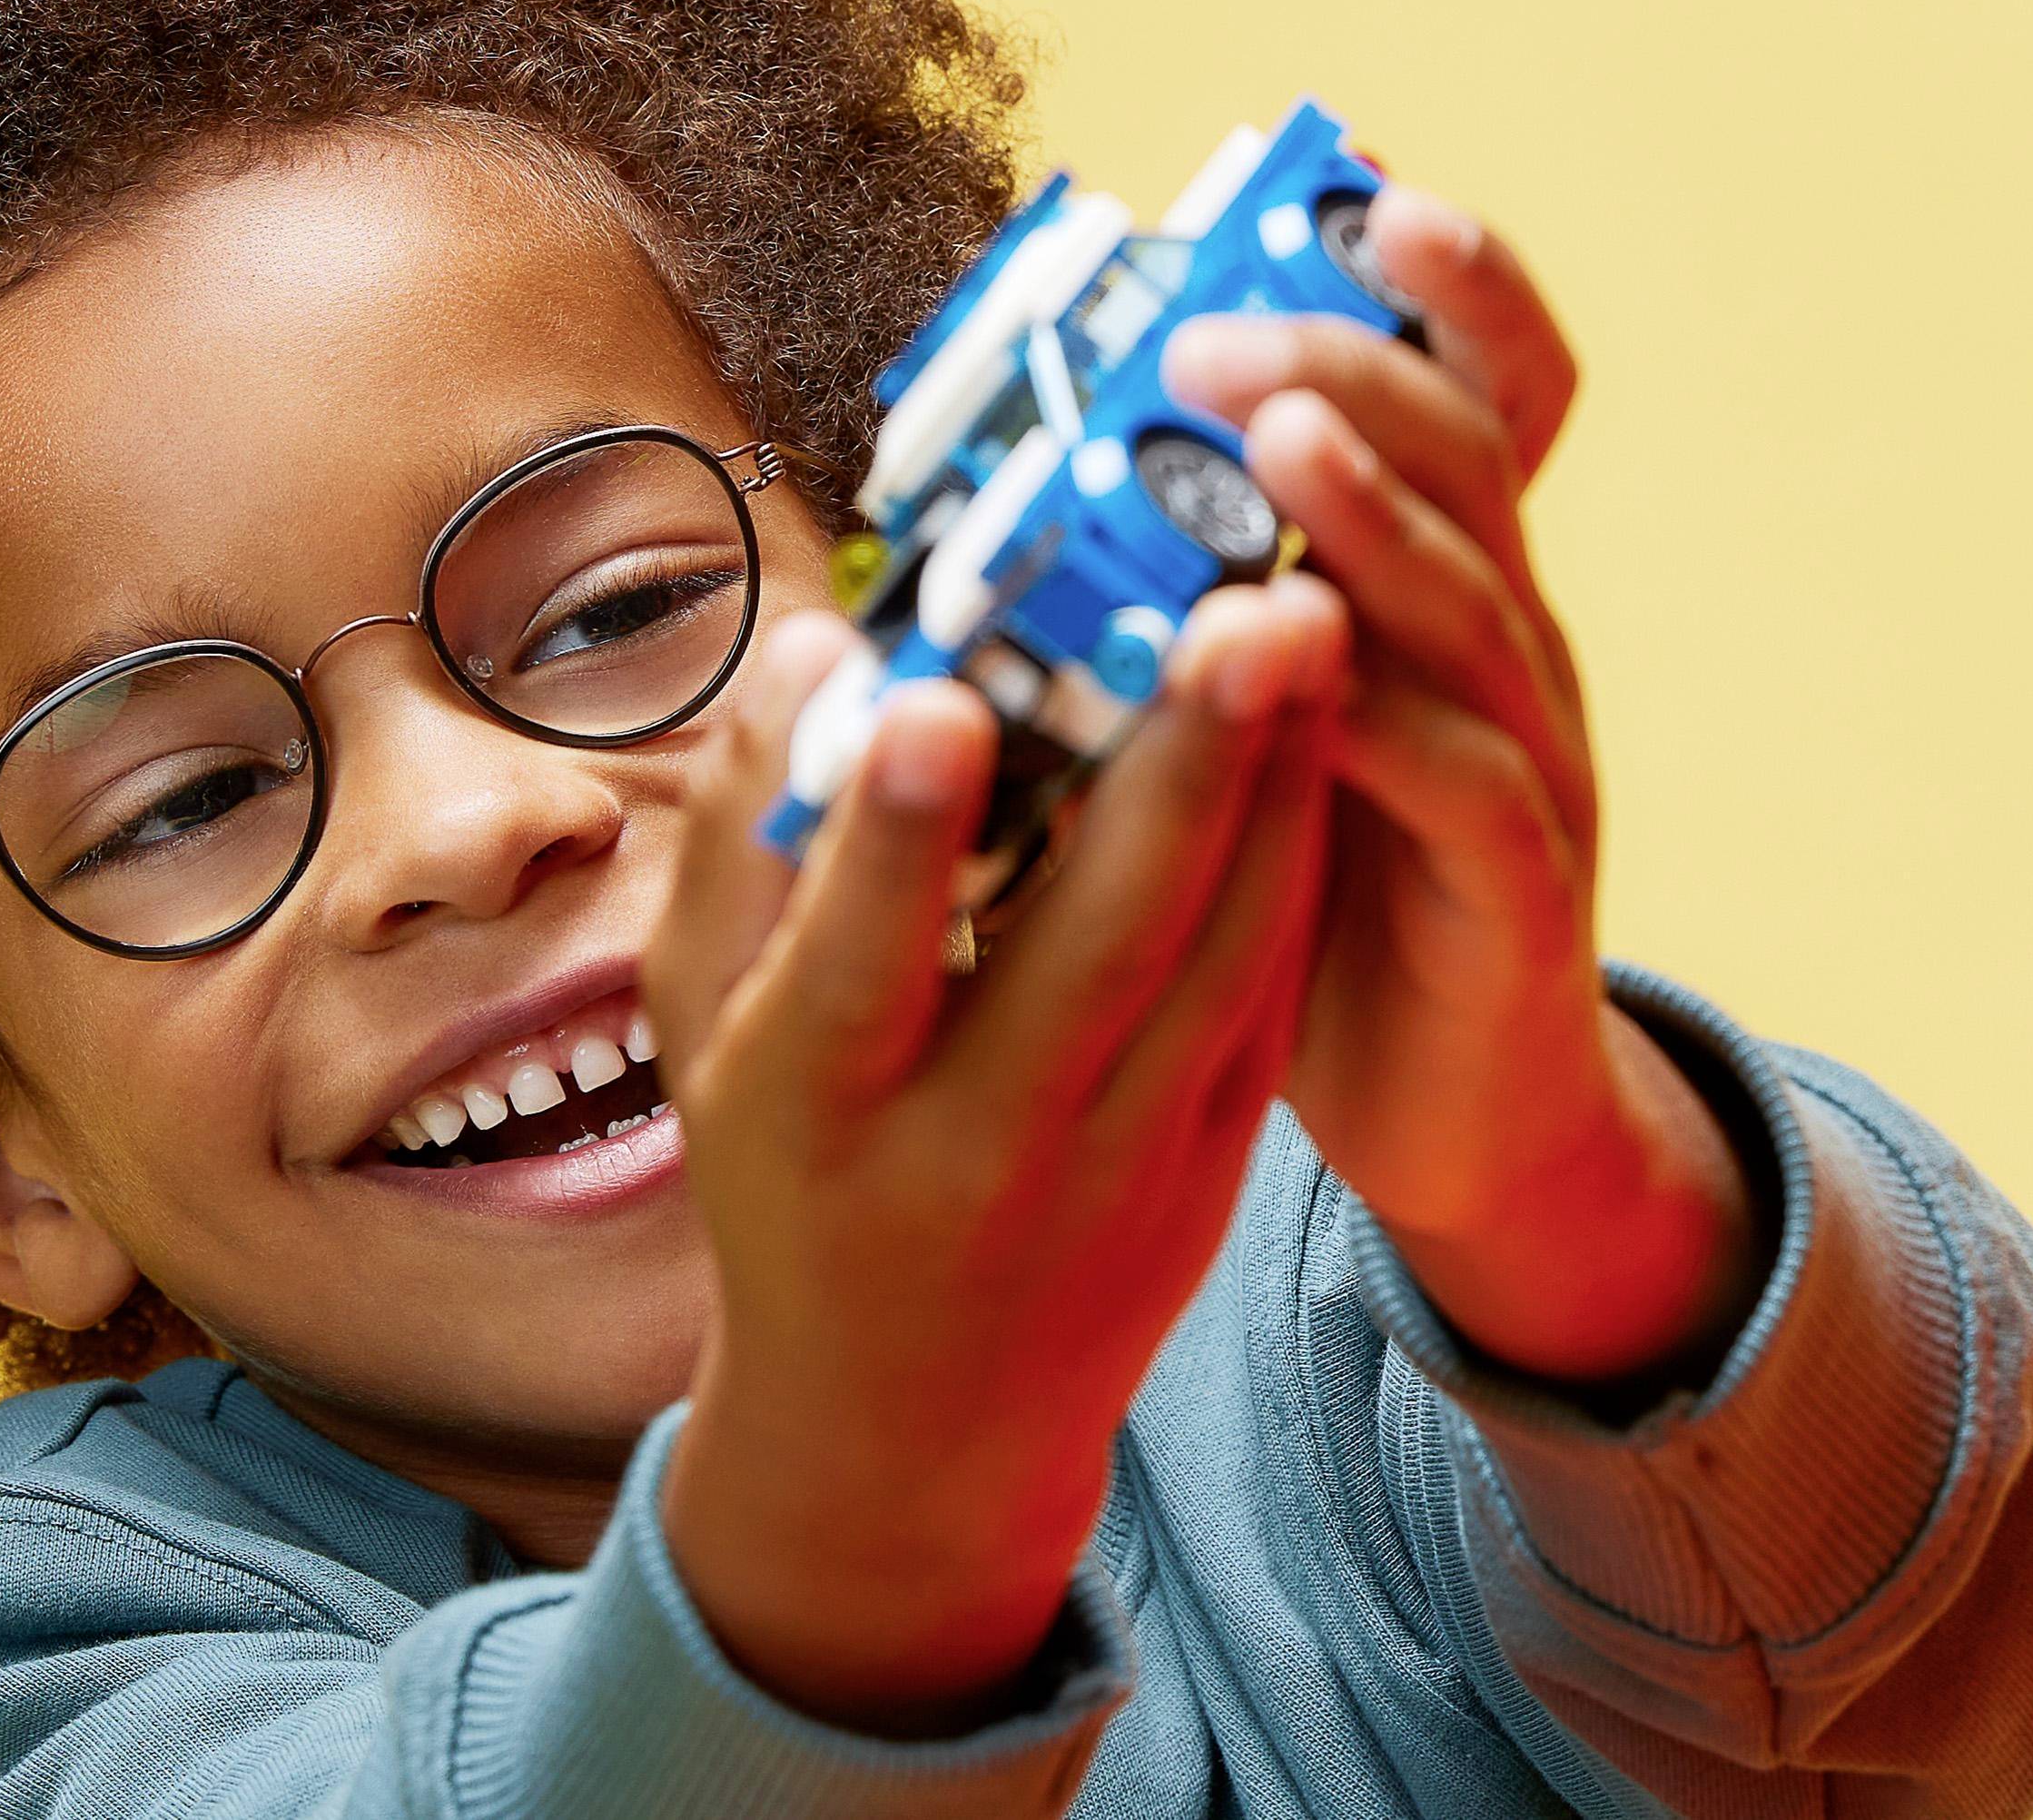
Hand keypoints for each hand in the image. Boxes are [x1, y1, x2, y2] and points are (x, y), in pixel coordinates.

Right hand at [642, 577, 1344, 1734]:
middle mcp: (976, 1147)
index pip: (857, 969)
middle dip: (1177, 768)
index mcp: (815, 1112)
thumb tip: (816, 646)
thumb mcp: (707, 1035)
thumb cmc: (787, 1178)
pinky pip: (1266, 997)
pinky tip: (1326, 735)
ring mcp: (1117, 1166)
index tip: (943, 699)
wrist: (913, 1425)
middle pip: (1097, 949)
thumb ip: (746, 844)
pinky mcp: (1211, 1165)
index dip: (897, 839)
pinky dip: (1298, 863)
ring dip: (1276, 790)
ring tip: (1314, 624)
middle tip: (1244, 607)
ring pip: (1220, 963)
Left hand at [1161, 185, 1764, 1387]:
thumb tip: (1020, 506)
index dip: (1449, 296)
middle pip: (1465, 460)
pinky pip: (1461, 779)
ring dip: (1373, 507)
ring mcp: (1526, 755)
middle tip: (1221, 329)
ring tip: (1279, 428)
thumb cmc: (1315, 886)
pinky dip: (1378, 717)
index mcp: (1435, 587)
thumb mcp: (1257, 720)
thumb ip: (1189, 616)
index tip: (1371, 195)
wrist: (1447, 1107)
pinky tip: (1295, 669)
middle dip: (1355, 368)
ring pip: (1470, 599)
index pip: (1479, 403)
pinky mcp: (1517, 883)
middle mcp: (1499, 642)